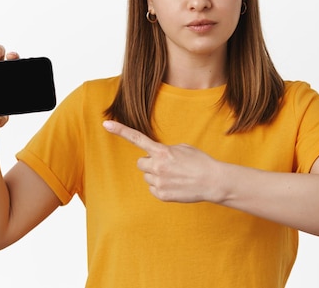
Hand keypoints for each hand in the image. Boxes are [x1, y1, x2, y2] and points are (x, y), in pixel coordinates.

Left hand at [103, 120, 223, 202]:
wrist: (213, 181)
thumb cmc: (200, 162)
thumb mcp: (183, 148)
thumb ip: (165, 150)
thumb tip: (156, 157)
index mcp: (162, 151)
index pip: (137, 139)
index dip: (120, 130)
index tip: (106, 124)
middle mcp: (157, 166)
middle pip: (141, 163)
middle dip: (150, 163)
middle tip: (166, 165)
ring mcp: (159, 182)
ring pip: (147, 177)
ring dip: (156, 176)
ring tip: (174, 176)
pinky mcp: (162, 195)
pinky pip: (153, 189)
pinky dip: (161, 187)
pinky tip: (175, 185)